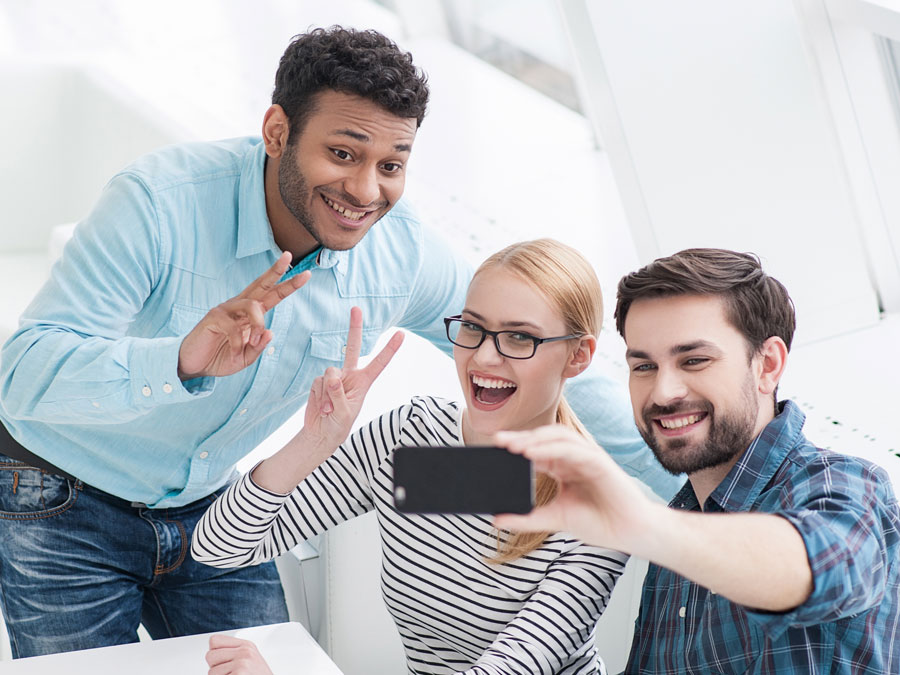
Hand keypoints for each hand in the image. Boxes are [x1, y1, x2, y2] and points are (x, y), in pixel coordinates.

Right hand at [178, 251, 310, 379]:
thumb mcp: (246, 357)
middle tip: (288, 256)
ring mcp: (225, 309)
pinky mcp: (213, 317)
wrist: (194, 366)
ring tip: (253, 341)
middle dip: (276, 270)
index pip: (272, 295)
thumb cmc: (220, 358)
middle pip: (261, 284)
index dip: (288, 284)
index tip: (307, 274)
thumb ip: (258, 346)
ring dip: (258, 325)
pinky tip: (234, 351)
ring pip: (252, 306)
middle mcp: (239, 306)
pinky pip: (234, 327)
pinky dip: (238, 343)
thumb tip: (270, 332)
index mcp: (250, 314)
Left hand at [205, 635, 272, 674]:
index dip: (216, 654)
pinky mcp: (239, 674)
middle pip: (210, 656)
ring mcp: (242, 663)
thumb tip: (211, 655)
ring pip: (211, 672)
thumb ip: (233, 653)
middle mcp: (245, 652)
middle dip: (215, 668)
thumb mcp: (249, 659)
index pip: (214, 641)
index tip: (225, 663)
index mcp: (246, 645)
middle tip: (230, 673)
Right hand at [303, 306, 403, 449]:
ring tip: (329, 410)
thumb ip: (338, 396)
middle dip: (354, 327)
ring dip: (327, 394)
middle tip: (356, 308)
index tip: (401, 334)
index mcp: (364, 382)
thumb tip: (332, 377)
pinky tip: (321, 407)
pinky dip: (319, 396)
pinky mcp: (320, 382)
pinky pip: (318, 382)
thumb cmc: (338, 426)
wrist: (321, 433)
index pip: (379, 362)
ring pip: (329, 374)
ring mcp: (334, 378)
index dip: (390, 348)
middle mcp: (350, 376)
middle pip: (352, 347)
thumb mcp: (343, 414)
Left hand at [492, 424, 660, 551]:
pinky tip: (534, 452)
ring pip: (558, 438)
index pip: (536, 451)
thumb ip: (527, 518)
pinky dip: (552, 447)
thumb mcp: (555, 518)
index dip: (516, 447)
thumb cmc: (599, 523)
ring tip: (513, 445)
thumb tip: (496, 519)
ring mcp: (588, 457)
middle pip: (544, 439)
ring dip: (535, 439)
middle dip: (521, 438)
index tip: (495, 449)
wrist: (630, 533)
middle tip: (498, 441)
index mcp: (564, 468)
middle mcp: (574, 458)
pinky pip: (573, 448)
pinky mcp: (599, 461)